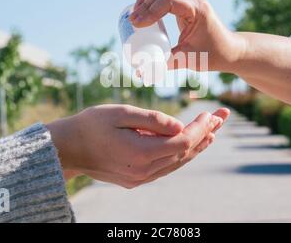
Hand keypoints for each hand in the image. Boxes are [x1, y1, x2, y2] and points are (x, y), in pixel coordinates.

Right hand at [48, 104, 228, 188]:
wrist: (68, 148)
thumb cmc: (91, 125)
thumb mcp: (121, 113)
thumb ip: (153, 119)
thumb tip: (180, 125)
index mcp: (141, 153)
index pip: (182, 141)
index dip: (200, 127)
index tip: (211, 113)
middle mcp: (144, 171)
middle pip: (184, 153)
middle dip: (205, 134)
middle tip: (222, 118)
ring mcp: (140, 178)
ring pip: (177, 162)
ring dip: (197, 146)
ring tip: (213, 131)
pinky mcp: (135, 178)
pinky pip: (166, 166)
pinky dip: (181, 154)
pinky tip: (190, 145)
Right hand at [130, 0, 246, 71]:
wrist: (229, 50)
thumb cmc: (212, 55)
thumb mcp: (189, 60)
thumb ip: (165, 65)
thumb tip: (141, 73)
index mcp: (197, 9)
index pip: (168, 0)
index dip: (149, 10)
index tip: (136, 24)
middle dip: (145, 2)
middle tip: (133, 20)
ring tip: (134, 12)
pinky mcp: (187, 0)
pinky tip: (141, 2)